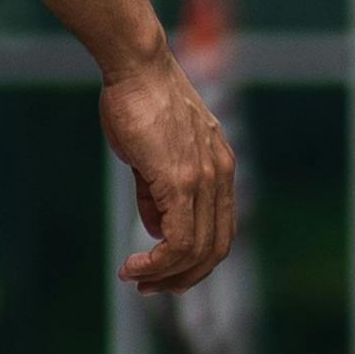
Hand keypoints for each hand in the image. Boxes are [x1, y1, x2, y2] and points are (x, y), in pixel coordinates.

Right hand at [102, 42, 235, 296]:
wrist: (136, 65)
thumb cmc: (138, 99)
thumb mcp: (154, 151)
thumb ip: (158, 191)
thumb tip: (156, 228)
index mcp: (220, 166)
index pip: (221, 230)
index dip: (196, 260)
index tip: (164, 272)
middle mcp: (221, 175)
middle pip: (216, 249)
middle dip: (183, 278)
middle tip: (150, 288)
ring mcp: (204, 179)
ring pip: (196, 251)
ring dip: (165, 275)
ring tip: (135, 278)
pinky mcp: (181, 180)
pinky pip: (178, 239)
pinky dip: (157, 263)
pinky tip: (133, 266)